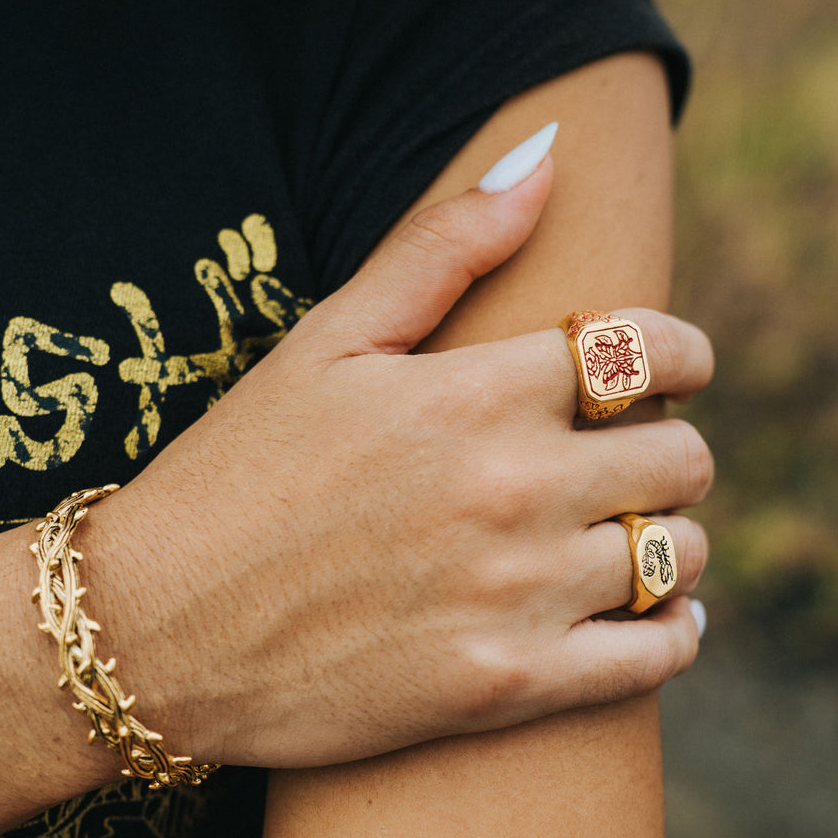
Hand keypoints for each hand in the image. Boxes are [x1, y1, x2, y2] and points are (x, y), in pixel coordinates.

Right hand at [84, 153, 712, 767]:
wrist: (153, 629)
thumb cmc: (236, 475)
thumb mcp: (325, 340)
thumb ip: (442, 246)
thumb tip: (547, 153)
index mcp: (476, 392)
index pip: (650, 351)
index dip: (683, 355)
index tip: (676, 369)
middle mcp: (512, 487)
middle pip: (682, 458)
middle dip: (672, 448)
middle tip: (635, 459)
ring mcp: (514, 594)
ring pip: (678, 556)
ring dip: (674, 539)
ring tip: (638, 535)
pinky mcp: (504, 685)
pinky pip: (653, 656)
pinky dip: (675, 632)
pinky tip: (661, 616)